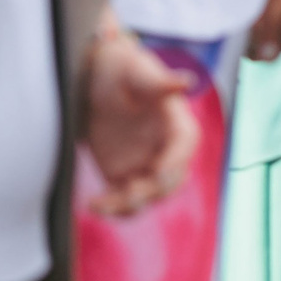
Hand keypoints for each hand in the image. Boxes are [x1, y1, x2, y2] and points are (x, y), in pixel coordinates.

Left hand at [82, 24, 198, 216]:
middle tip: (128, 192)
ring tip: (104, 203)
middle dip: (153, 189)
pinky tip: (93, 204)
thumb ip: (160, 81)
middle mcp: (166, 150)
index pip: (184, 146)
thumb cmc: (121, 71)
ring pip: (149, 197)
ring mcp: (145, 166)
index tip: (158, 171)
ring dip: (131, 205)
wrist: (94, 82)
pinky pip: (124, 202)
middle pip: (171, 180)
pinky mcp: (123, 177)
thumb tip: (187, 82)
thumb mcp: (136, 71)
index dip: (175, 160)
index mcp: (178, 125)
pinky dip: (113, 209)